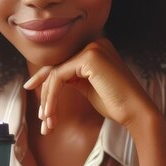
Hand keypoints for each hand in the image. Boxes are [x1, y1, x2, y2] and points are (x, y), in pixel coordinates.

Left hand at [23, 38, 154, 133]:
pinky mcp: (90, 58)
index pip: (63, 61)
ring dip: (48, 99)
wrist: (135, 112)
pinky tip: (50, 113)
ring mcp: (92, 48)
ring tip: (47, 121)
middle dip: (45, 92)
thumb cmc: (115, 104)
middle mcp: (94, 43)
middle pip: (57, 66)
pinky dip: (52, 97)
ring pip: (55, 74)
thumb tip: (50, 79)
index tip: (30, 88)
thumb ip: (72, 78)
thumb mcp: (88, 87)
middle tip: (40, 116)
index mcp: (96, 49)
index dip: (44, 76)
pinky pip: (59, 77)